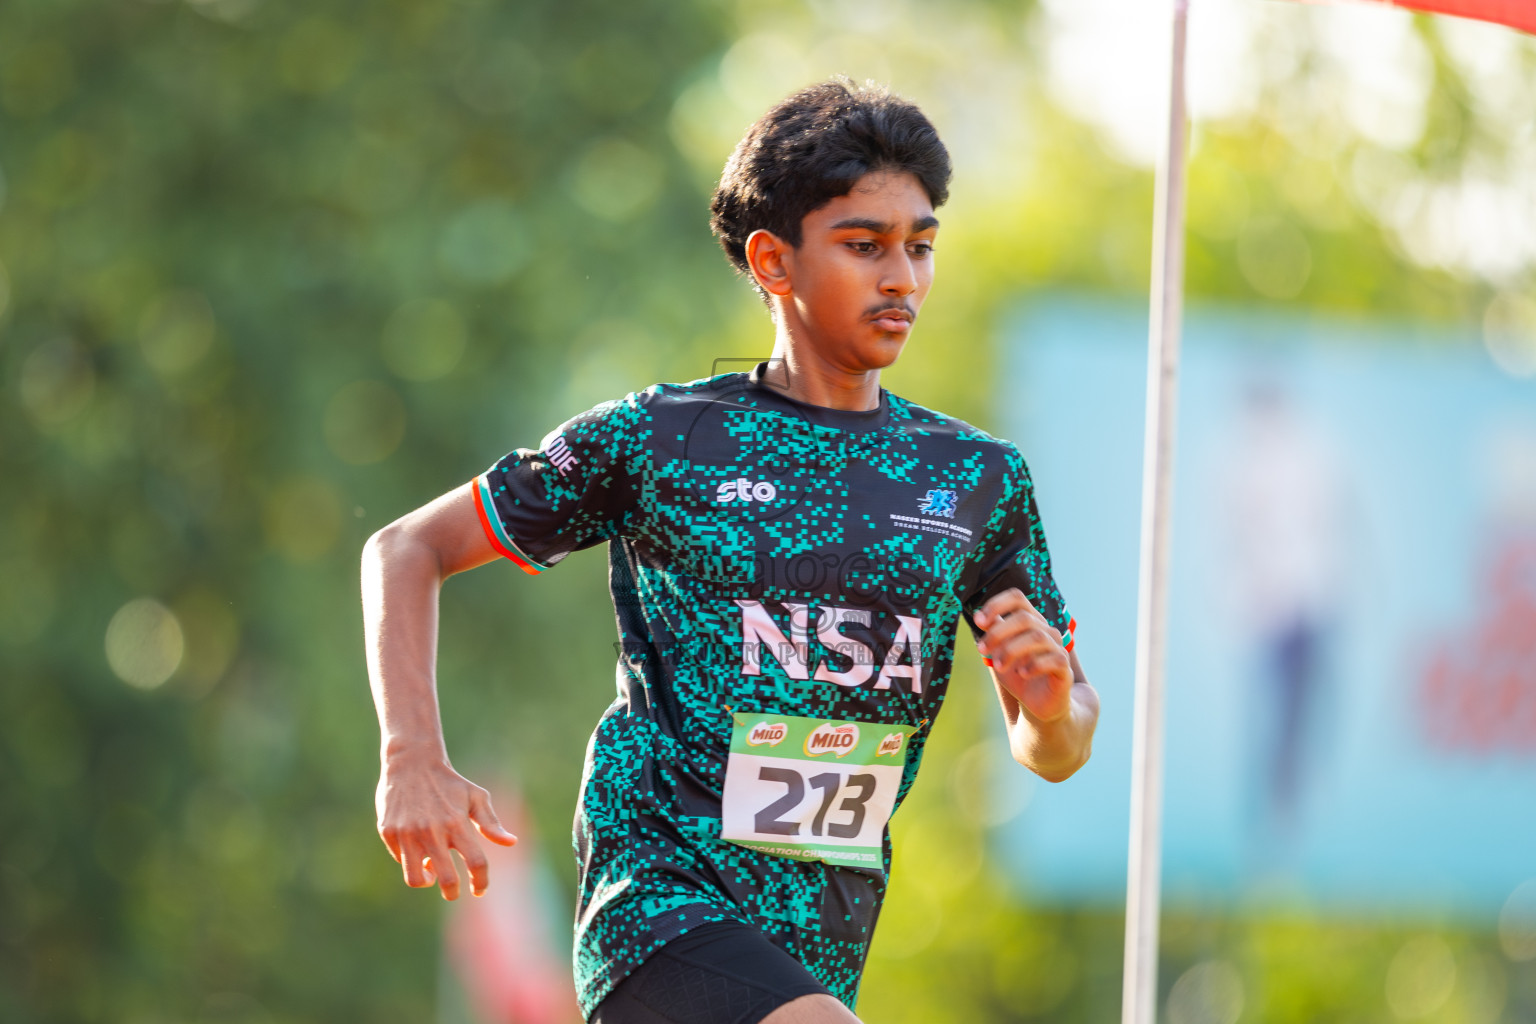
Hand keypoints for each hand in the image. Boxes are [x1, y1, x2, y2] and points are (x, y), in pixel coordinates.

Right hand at [375, 756, 516, 899]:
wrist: (412, 762)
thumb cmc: (449, 782)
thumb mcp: (475, 796)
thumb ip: (490, 823)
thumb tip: (512, 843)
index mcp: (457, 823)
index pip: (476, 863)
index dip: (481, 881)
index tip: (479, 889)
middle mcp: (432, 831)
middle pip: (447, 879)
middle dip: (452, 892)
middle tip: (453, 892)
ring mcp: (408, 833)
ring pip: (416, 878)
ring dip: (427, 880)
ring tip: (432, 872)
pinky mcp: (389, 832)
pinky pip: (401, 860)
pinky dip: (411, 860)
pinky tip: (417, 848)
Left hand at [973, 588, 1073, 723]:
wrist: (1039, 703)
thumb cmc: (1019, 673)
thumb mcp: (1000, 652)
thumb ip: (993, 633)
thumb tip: (979, 616)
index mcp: (1030, 621)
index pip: (1017, 599)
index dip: (997, 604)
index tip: (978, 621)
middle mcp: (1045, 630)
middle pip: (1024, 618)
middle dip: (998, 633)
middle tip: (982, 650)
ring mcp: (1057, 647)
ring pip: (1037, 637)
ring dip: (1012, 650)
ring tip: (999, 666)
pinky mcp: (1065, 667)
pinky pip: (1055, 659)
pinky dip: (1035, 664)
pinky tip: (1022, 673)